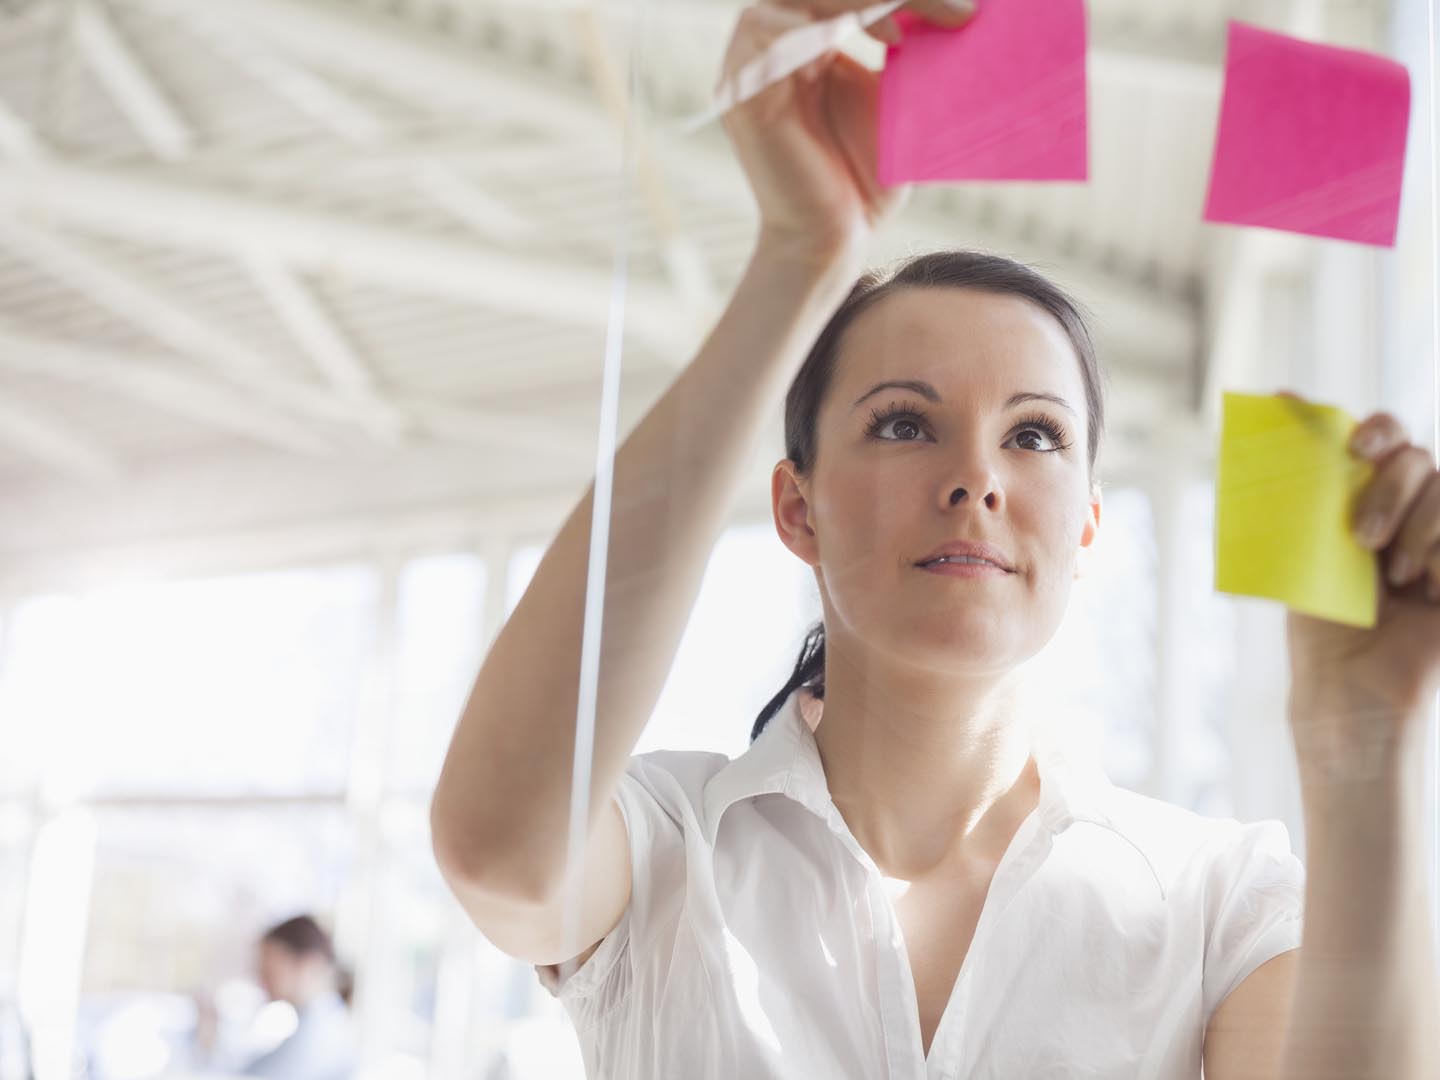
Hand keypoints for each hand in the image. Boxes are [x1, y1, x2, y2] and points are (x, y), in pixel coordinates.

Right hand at [718, 2, 974, 263]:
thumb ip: (906, 47)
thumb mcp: (894, 100)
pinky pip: (769, 29)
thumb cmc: (864, 181)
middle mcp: (771, 46)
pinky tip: (877, 42)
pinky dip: (824, 24)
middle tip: (959, 10)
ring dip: (860, 0)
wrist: (835, 242)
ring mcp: (750, 67)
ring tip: (909, 33)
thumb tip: (961, 3)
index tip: (965, 10)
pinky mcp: (743, 93)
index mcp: (803, 42)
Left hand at [1278, 391, 1439, 771]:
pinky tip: (1428, 592)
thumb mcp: (1306, 545)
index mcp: (1366, 496)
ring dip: (1417, 531)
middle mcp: (1411, 508)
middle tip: (1361, 539)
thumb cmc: (1322, 620)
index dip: (1375, 427)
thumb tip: (1281, 397)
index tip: (1353, 446)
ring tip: (1394, 578)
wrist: (1350, 687)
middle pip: (1415, 455)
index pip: (1384, 434)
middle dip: (1387, 491)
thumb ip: (1304, 481)